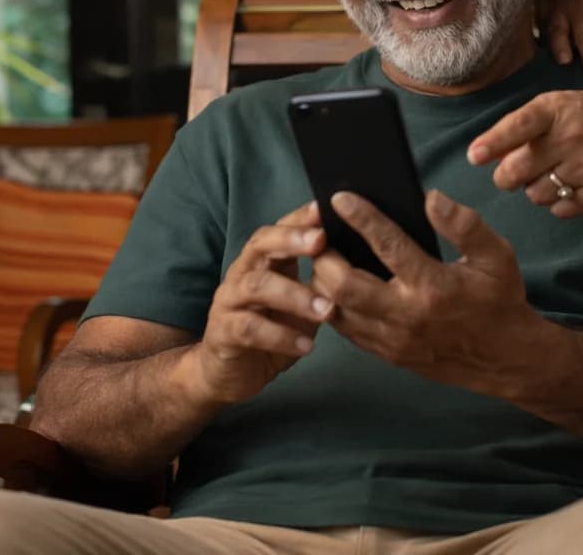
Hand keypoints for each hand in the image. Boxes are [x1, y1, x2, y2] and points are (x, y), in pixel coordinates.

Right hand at [192, 203, 331, 404]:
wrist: (229, 374)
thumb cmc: (271, 331)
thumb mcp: (300, 304)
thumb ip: (320, 283)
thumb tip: (359, 264)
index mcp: (263, 262)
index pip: (278, 229)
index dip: (299, 218)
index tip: (324, 209)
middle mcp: (242, 273)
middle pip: (260, 245)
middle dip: (291, 240)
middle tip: (321, 241)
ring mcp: (229, 301)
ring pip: (257, 286)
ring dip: (294, 295)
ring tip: (327, 311)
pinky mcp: (223, 332)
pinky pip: (250, 329)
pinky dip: (281, 336)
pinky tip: (306, 346)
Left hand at [310, 191, 541, 391]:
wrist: (505, 358)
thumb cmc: (499, 300)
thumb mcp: (497, 256)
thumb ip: (465, 225)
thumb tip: (430, 198)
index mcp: (434, 286)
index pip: (388, 246)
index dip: (360, 218)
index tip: (340, 198)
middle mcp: (407, 316)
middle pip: (344, 285)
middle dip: (324, 256)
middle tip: (319, 233)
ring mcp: (394, 340)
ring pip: (337, 310)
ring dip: (323, 282)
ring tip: (324, 256)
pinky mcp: (388, 354)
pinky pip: (347, 330)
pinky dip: (334, 305)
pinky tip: (336, 285)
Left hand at [468, 90, 582, 217]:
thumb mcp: (560, 107)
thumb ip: (524, 126)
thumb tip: (487, 154)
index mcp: (558, 109)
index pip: (521, 125)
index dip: (495, 141)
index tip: (475, 156)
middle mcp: (573, 137)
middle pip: (519, 170)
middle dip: (505, 177)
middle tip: (509, 175)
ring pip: (536, 194)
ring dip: (535, 189)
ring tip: (553, 174)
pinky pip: (560, 210)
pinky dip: (557, 204)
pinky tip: (570, 186)